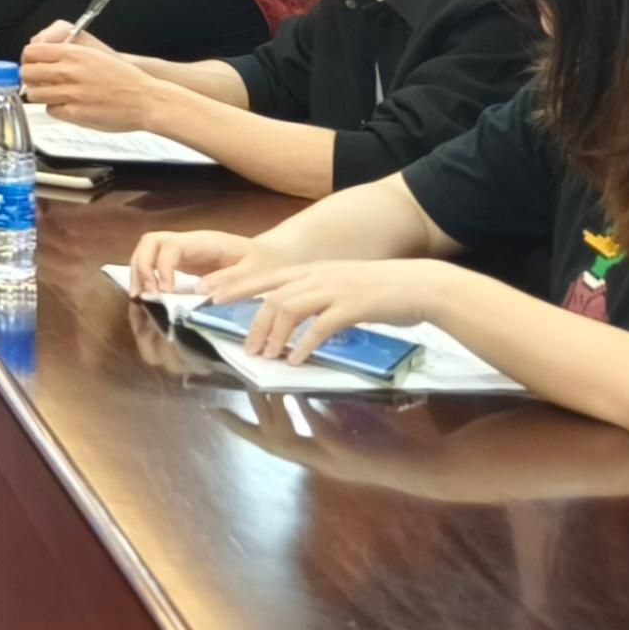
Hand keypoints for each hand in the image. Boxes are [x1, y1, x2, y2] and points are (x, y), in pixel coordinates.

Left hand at [19, 28, 152, 129]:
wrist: (146, 100)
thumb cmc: (124, 79)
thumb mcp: (94, 55)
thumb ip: (67, 55)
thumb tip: (42, 58)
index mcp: (73, 53)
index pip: (31, 52)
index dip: (28, 59)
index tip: (33, 65)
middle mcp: (68, 71)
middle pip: (27, 73)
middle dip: (29, 78)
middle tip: (39, 82)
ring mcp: (70, 93)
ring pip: (34, 94)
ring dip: (41, 95)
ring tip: (55, 96)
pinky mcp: (74, 113)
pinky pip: (50, 110)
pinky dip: (55, 109)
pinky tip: (69, 107)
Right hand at [127, 227, 260, 295]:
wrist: (272, 255)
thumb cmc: (266, 262)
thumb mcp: (255, 272)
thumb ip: (229, 280)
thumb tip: (199, 289)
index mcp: (205, 242)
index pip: (170, 247)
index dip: (162, 268)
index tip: (166, 292)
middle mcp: (189, 242)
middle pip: (150, 242)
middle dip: (141, 266)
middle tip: (145, 293)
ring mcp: (184, 250)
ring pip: (147, 249)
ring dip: (139, 271)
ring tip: (140, 295)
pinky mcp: (184, 260)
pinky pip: (156, 261)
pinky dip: (146, 275)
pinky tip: (148, 293)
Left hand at [199, 255, 460, 363]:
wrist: (419, 285)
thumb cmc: (380, 289)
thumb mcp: (340, 284)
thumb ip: (314, 294)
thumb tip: (292, 314)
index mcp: (311, 270)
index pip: (263, 275)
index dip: (234, 285)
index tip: (209, 294)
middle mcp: (317, 276)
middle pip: (270, 294)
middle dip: (249, 320)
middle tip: (241, 345)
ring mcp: (334, 290)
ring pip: (288, 308)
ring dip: (272, 335)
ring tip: (263, 356)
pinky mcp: (352, 307)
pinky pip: (319, 327)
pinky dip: (303, 345)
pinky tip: (295, 360)